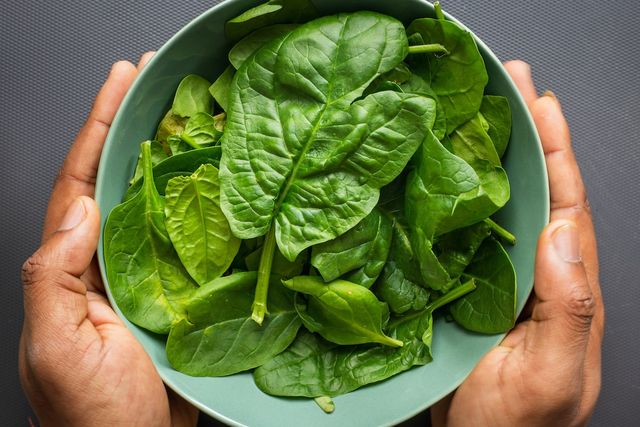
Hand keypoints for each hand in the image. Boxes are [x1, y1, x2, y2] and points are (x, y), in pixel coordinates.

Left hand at [19, 54, 197, 426]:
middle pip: (122, 181)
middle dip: (136, 128)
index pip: (81, 183)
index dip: (98, 129)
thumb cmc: (91, 414)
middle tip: (161, 82)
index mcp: (74, 266)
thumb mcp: (54, 347)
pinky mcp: (182, 293)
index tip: (122, 82)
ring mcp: (149, 276)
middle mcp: (110, 261)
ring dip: (177, 160)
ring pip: (162, 206)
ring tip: (196, 117)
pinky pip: (194, 242)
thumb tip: (79, 210)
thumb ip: (53, 278)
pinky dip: (207, 209)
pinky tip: (225, 186)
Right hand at [431, 61, 603, 426]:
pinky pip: (455, 232)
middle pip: (532, 190)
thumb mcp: (555, 374)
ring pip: (494, 204)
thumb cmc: (516, 425)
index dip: (555, 150)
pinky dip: (449, 196)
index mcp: (564, 284)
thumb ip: (571, 308)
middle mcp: (531, 270)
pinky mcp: (457, 287)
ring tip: (472, 110)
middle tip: (508, 82)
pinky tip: (434, 171)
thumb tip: (564, 233)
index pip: (566, 204)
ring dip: (486, 156)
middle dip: (524, 134)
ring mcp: (493, 276)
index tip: (541, 103)